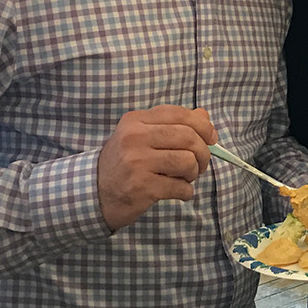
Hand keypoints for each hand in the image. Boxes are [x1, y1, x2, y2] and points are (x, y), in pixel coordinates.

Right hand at [98, 106, 215, 230]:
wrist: (95, 193)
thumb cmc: (124, 163)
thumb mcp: (141, 137)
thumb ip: (172, 124)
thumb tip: (205, 116)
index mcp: (136, 120)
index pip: (179, 114)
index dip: (203, 125)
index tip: (212, 138)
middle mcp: (135, 138)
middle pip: (188, 137)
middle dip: (203, 153)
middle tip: (200, 165)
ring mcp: (137, 162)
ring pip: (187, 162)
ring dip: (194, 174)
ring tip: (186, 178)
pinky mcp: (141, 187)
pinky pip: (180, 187)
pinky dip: (186, 192)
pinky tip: (178, 192)